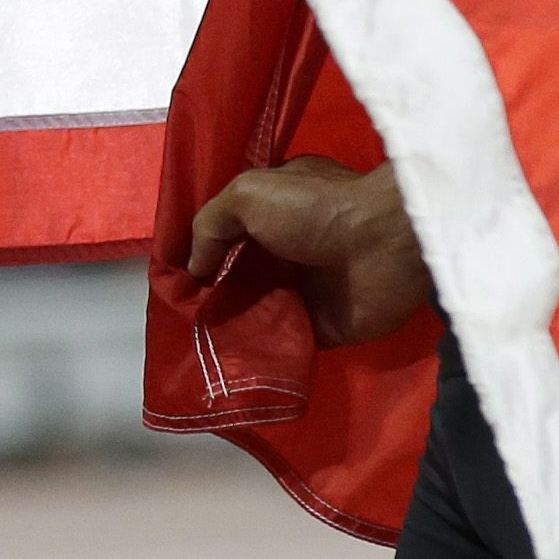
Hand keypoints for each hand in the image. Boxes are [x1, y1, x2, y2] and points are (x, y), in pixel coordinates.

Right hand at [184, 154, 433, 346]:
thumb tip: (194, 268)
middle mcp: (288, 252)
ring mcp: (306, 292)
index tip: (175, 277)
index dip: (204, 254)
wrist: (382, 245)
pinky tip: (228, 363)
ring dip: (230, 328)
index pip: (230, 235)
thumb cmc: (315, 209)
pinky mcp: (322, 328)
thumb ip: (211, 226)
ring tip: (194, 346)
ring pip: (256, 314)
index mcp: (274, 213)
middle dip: (211, 296)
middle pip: (239, 278)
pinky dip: (260, 354)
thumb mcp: (249, 194)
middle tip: (179, 318)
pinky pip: (282, 345)